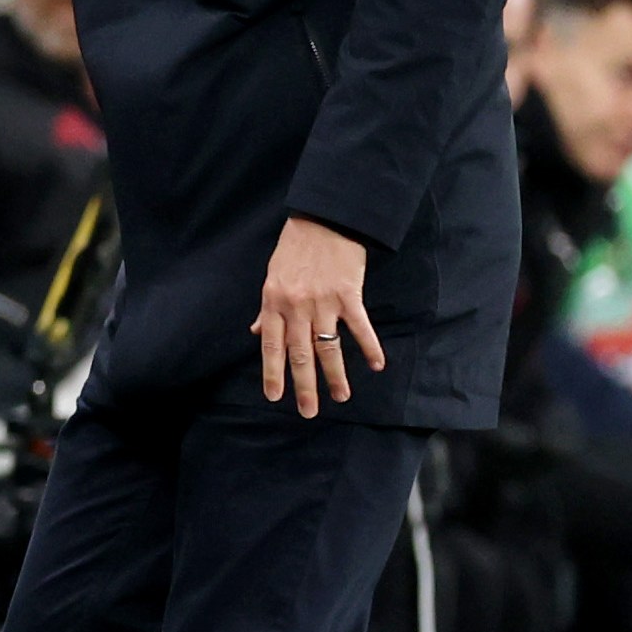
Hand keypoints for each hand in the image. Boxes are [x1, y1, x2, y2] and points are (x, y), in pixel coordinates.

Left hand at [254, 214, 385, 417]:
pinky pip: (359, 327)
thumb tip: (255, 332)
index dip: (273, 372)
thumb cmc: (295, 249)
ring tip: (341, 397)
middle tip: (308, 411)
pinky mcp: (349, 294)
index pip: (270, 346)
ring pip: (329, 347)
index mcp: (274, 302)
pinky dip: (369, 347)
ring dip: (336, 375)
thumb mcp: (272, 277)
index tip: (275, 397)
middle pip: (300, 354)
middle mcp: (296, 306)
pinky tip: (376, 365)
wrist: (324, 219)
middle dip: (304, 386)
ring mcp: (323, 301)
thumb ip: (266, 309)